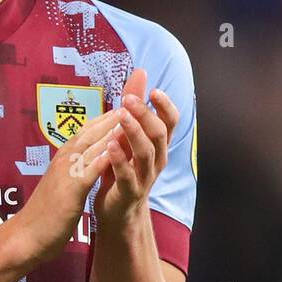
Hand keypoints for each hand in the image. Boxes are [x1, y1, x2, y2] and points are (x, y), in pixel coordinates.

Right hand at [13, 106, 122, 267]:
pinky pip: (92, 168)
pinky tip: (123, 148)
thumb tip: (85, 162)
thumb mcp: (62, 185)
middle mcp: (64, 158)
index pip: (88, 129)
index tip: (129, 105)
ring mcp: (66, 171)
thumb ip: (73, 170)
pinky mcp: (71, 188)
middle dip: (115, 114)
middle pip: (93, 129)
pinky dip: (107, 155)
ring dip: (114, 128)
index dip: (108, 116)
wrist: (27, 236)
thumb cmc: (45, 214)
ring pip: (93, 143)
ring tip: (136, 114)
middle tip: (138, 98)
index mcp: (63, 157)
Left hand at [93, 68, 179, 227]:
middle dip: (145, 114)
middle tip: (129, 98)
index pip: (171, 121)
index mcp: (158, 145)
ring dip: (134, 133)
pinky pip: (128, 175)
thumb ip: (134, 105)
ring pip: (146, 153)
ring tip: (121, 116)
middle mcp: (157, 159)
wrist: (117, 209)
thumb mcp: (128, 134)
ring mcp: (145, 177)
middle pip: (158, 133)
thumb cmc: (123, 167)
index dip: (165, 105)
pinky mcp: (130, 192)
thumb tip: (140, 72)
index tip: (154, 90)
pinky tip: (110, 146)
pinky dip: (120, 160)